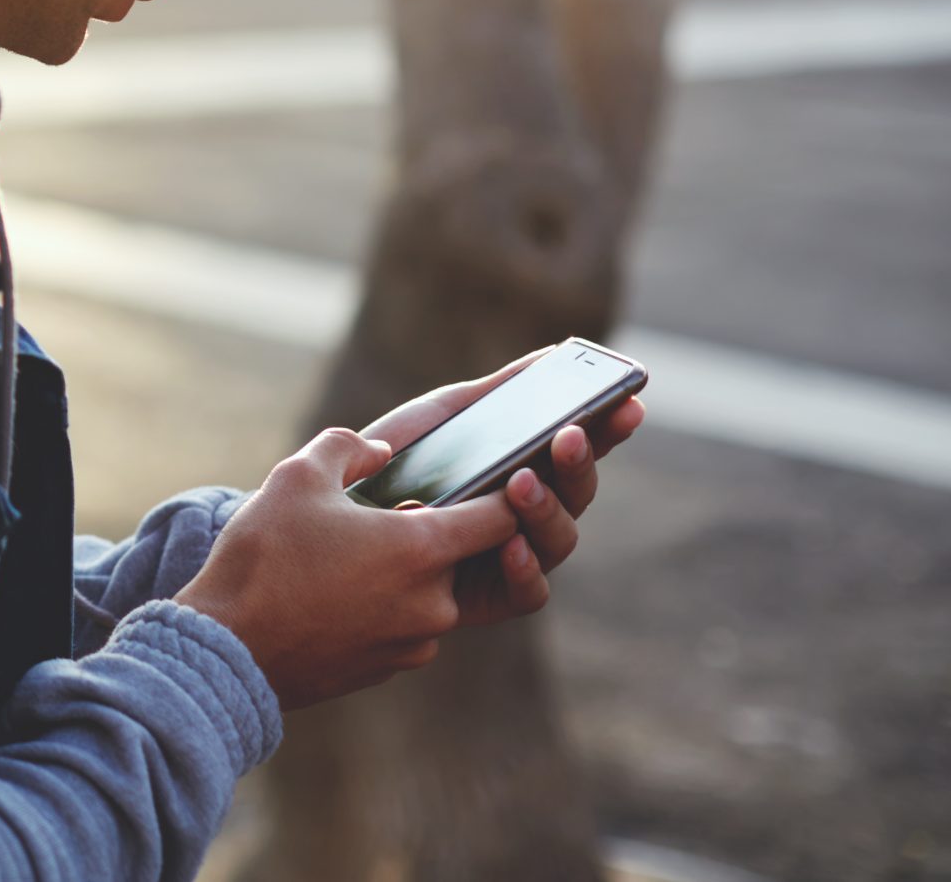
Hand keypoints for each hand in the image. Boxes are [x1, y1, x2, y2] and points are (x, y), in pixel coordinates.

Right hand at [174, 427, 522, 709]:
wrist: (228, 649)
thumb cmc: (264, 557)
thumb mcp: (296, 477)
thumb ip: (347, 448)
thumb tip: (379, 451)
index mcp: (422, 549)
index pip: (502, 518)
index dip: (504, 494)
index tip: (497, 478)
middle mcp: (433, 603)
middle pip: (460, 557)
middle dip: (428, 534)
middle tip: (376, 517)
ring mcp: (414, 644)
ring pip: (429, 594)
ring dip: (402, 574)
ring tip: (342, 560)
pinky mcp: (388, 669)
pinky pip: (403, 627)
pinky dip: (382, 608)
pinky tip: (331, 595)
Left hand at [359, 350, 645, 627]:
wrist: (328, 517)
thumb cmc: (389, 466)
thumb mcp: (439, 422)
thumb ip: (495, 395)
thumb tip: (553, 356)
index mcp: (524, 470)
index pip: (577, 449)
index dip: (609, 427)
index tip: (628, 401)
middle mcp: (526, 517)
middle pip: (576, 494)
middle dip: (580, 463)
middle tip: (569, 434)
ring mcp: (509, 559)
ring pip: (558, 540)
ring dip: (548, 508)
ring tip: (522, 481)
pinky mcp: (484, 600)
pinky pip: (525, 595)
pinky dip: (525, 569)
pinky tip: (512, 543)